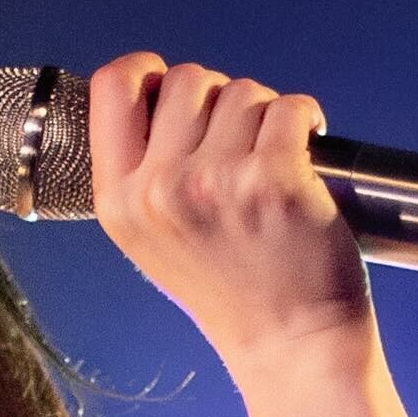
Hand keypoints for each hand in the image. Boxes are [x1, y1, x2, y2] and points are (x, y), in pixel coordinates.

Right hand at [87, 53, 379, 371]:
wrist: (289, 344)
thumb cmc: (231, 291)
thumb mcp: (152, 240)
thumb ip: (142, 171)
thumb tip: (155, 92)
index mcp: (118, 203)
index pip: (112, 86)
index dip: (147, 72)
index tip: (171, 89)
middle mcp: (159, 190)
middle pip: (187, 79)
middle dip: (218, 103)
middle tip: (237, 150)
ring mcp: (215, 182)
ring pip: (242, 91)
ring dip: (264, 119)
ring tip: (268, 171)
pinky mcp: (272, 177)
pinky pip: (290, 108)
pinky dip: (305, 125)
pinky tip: (302, 163)